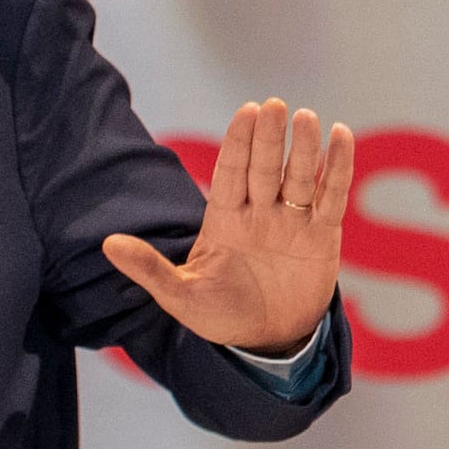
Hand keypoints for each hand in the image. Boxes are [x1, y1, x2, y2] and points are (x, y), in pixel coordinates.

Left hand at [106, 96, 352, 353]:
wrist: (267, 343)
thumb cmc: (220, 316)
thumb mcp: (180, 296)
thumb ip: (149, 269)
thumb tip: (108, 244)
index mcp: (224, 219)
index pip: (231, 172)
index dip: (238, 143)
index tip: (247, 111)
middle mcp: (259, 212)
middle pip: (264, 168)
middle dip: (269, 138)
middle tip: (276, 105)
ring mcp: (291, 221)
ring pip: (298, 176)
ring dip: (303, 148)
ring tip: (305, 117)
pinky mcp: (322, 236)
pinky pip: (331, 196)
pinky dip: (337, 168)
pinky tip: (340, 136)